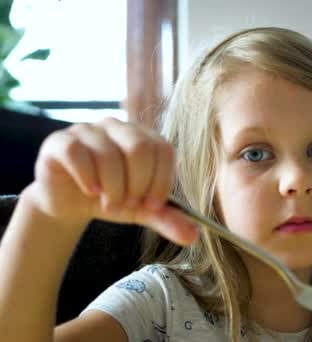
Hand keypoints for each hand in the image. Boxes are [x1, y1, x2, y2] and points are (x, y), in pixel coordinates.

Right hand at [24, 117, 197, 244]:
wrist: (70, 204)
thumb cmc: (112, 198)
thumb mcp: (143, 210)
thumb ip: (168, 219)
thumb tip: (193, 236)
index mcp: (143, 136)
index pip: (163, 149)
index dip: (161, 180)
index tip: (153, 205)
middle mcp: (117, 126)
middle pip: (139, 147)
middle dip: (138, 184)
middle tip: (129, 204)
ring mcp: (87, 130)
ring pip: (109, 154)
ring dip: (113, 188)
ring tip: (108, 204)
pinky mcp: (60, 141)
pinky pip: (78, 154)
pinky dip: (88, 178)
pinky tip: (90, 191)